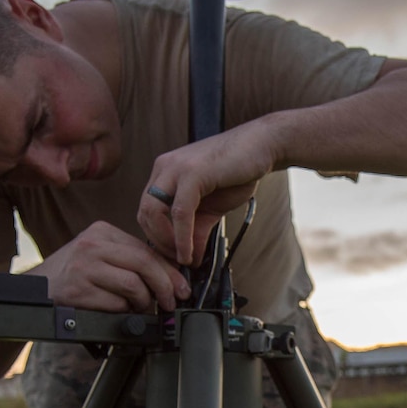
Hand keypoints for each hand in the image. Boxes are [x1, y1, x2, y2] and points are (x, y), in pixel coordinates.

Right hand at [42, 222, 189, 311]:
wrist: (35, 290)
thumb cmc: (73, 275)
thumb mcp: (99, 256)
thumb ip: (128, 260)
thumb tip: (169, 278)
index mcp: (102, 232)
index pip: (146, 249)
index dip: (169, 271)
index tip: (181, 287)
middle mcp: (92, 245)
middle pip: (144, 264)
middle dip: (164, 287)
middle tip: (170, 302)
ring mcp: (83, 267)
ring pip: (133, 285)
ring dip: (143, 302)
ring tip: (141, 307)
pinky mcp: (78, 291)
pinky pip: (116, 304)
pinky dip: (124, 311)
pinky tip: (120, 311)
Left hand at [138, 120, 279, 264]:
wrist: (262, 147)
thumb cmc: (238, 172)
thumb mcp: (211, 207)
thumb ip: (197, 229)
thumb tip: (190, 258)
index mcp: (165, 174)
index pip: (147, 211)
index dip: (157, 238)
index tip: (174, 256)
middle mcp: (164, 168)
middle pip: (144, 213)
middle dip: (158, 243)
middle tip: (177, 260)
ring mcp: (175, 168)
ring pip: (154, 213)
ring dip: (167, 243)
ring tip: (183, 259)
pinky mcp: (192, 173)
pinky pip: (179, 212)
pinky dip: (182, 237)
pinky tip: (190, 252)